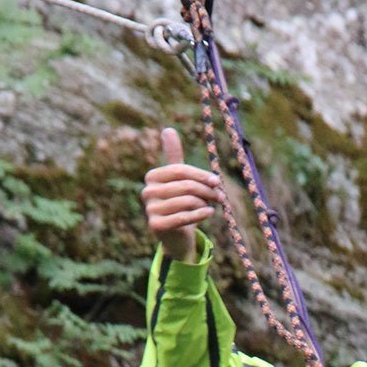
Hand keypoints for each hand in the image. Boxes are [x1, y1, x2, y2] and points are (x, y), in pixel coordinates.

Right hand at [141, 126, 223, 261]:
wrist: (176, 237)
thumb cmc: (180, 203)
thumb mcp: (178, 180)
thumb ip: (174, 157)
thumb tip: (168, 129)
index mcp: (152, 177)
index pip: (180, 171)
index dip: (201, 175)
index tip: (217, 181)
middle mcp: (147, 192)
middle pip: (185, 186)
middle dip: (207, 190)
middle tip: (220, 196)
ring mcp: (150, 210)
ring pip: (187, 201)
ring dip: (205, 202)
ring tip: (212, 204)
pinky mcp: (156, 226)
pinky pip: (184, 217)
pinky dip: (200, 214)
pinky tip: (210, 212)